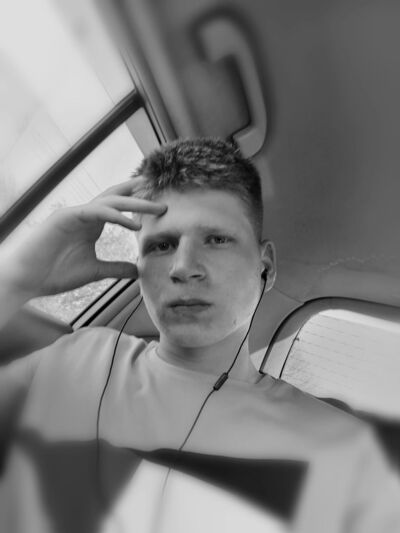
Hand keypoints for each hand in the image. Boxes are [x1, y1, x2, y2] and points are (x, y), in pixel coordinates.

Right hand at [0, 180, 165, 298]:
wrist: (26, 280)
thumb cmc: (55, 274)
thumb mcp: (94, 271)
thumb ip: (115, 268)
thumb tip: (137, 271)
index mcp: (91, 224)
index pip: (118, 207)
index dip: (137, 202)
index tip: (159, 203)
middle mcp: (85, 215)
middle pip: (116, 197)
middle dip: (139, 191)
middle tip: (162, 189)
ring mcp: (75, 213)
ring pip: (110, 201)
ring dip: (135, 202)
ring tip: (158, 207)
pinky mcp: (66, 217)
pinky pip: (96, 212)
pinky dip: (117, 216)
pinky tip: (135, 224)